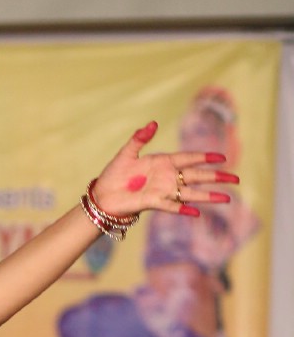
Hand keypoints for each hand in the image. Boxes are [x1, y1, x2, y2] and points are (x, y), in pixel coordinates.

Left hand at [90, 121, 238, 220]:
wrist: (102, 195)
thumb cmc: (114, 174)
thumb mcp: (127, 152)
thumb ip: (140, 138)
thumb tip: (153, 123)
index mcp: (163, 162)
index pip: (189, 158)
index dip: (205, 158)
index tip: (222, 158)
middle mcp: (167, 177)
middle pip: (197, 176)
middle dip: (216, 177)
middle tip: (235, 179)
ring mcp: (163, 191)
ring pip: (190, 193)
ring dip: (208, 195)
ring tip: (226, 198)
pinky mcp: (154, 203)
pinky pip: (172, 206)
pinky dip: (183, 209)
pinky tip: (196, 212)